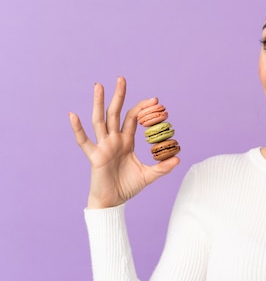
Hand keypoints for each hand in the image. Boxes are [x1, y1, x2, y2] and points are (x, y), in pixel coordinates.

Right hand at [69, 77, 179, 208]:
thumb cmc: (128, 187)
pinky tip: (73, 115)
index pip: (133, 118)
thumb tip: (178, 158)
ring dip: (98, 102)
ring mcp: (103, 146)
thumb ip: (162, 167)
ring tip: (98, 85)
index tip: (155, 99)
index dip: (142, 108)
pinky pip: (84, 141)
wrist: (113, 202)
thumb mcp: (148, 176)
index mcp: (126, 141)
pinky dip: (78, 129)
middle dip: (119, 96)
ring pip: (100, 120)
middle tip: (121, 78)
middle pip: (115, 113)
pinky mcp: (94, 157)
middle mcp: (114, 140)